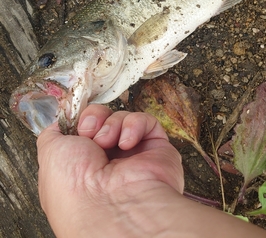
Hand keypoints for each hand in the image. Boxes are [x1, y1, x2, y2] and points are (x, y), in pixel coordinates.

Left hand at [37, 104, 183, 237]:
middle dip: (93, 119)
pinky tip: (126, 143)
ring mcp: (133, 156)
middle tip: (89, 133)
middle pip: (102, 119)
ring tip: (106, 142)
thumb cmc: (74, 190)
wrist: (108, 208)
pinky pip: (146, 122)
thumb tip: (63, 121)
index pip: (83, 127)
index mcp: (82, 165)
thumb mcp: (49, 154)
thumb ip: (54, 133)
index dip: (79, 119)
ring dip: (111, 124)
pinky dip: (134, 126)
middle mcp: (108, 161)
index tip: (75, 124)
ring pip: (122, 118)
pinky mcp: (156, 150)